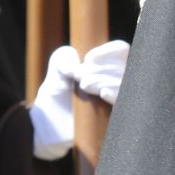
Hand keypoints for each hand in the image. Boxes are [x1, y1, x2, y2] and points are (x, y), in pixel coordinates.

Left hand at [29, 42, 130, 160]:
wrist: (50, 124)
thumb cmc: (56, 95)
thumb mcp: (57, 69)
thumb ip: (65, 57)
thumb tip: (77, 64)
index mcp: (106, 67)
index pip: (122, 51)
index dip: (109, 51)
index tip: (89, 59)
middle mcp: (116, 81)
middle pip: (122, 66)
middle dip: (99, 69)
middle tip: (79, 76)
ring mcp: (117, 98)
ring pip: (123, 83)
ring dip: (104, 80)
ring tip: (84, 85)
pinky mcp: (115, 118)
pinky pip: (123, 101)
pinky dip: (115, 94)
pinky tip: (103, 93)